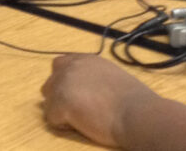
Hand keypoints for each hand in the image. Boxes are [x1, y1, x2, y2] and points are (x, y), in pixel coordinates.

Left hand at [41, 54, 159, 147]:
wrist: (136, 113)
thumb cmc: (132, 100)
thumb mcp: (110, 75)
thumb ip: (92, 76)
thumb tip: (83, 87)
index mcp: (84, 60)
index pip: (60, 65)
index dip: (65, 82)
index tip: (77, 94)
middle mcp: (70, 67)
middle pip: (50, 83)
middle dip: (60, 97)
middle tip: (79, 109)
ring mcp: (63, 83)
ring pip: (48, 101)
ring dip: (61, 111)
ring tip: (83, 117)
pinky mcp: (61, 102)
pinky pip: (52, 118)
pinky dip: (64, 125)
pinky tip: (83, 125)